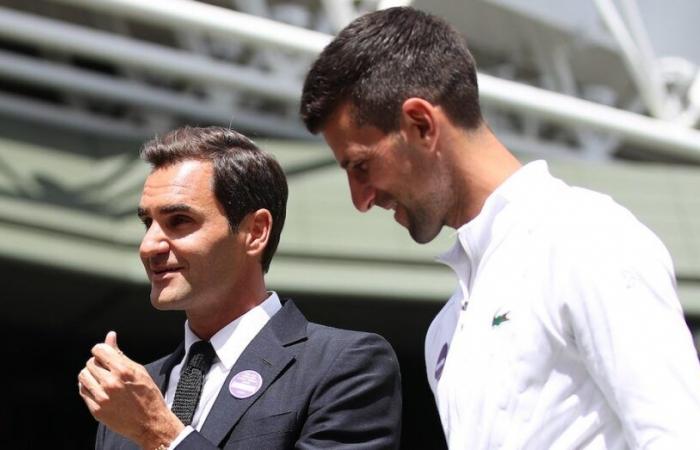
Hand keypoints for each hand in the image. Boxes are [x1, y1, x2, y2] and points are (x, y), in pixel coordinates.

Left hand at [78, 331, 183, 448]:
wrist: (150, 422)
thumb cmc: (148, 395)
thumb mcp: (138, 370)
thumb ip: (120, 353)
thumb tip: (110, 336)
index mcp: (123, 370)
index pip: (98, 350)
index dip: (101, 349)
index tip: (104, 353)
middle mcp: (111, 383)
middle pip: (90, 362)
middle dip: (97, 362)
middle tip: (106, 369)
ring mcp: (102, 398)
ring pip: (83, 376)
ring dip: (90, 374)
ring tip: (101, 379)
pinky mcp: (96, 410)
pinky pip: (83, 391)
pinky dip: (88, 387)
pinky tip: (98, 389)